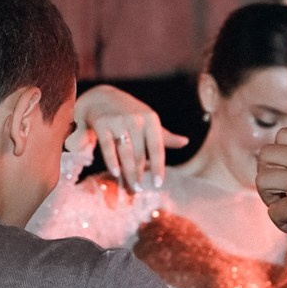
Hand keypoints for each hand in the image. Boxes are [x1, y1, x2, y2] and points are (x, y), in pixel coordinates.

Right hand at [72, 84, 187, 190]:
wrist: (101, 97)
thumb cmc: (129, 113)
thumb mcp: (148, 121)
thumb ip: (164, 136)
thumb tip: (185, 142)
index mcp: (151, 119)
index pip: (157, 147)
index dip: (158, 167)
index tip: (158, 184)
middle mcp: (136, 119)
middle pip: (140, 154)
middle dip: (139, 174)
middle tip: (138, 190)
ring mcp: (118, 121)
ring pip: (125, 153)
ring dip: (128, 172)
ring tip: (131, 187)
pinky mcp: (102, 123)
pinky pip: (108, 146)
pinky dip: (112, 161)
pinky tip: (116, 173)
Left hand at [256, 127, 286, 239]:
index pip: (281, 135)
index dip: (277, 155)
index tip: (285, 172)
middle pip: (265, 155)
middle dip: (267, 174)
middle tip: (280, 191)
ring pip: (262, 181)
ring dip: (269, 197)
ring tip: (284, 207)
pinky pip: (273, 211)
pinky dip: (280, 222)